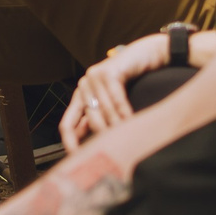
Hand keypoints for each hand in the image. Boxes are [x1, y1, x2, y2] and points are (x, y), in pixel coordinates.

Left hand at [61, 31, 172, 150]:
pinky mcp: (108, 70)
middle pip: (89, 120)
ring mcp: (93, 76)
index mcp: (81, 96)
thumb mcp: (112, 103)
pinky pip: (115, 98)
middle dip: (104, 135)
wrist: (148, 54)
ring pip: (104, 111)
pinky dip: (124, 111)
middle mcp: (83, 86)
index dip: (70, 143)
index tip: (78, 160)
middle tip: (118, 147)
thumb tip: (88, 145)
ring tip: (129, 137)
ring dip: (117, 125)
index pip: (67, 124)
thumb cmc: (132, 81)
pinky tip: (131, 120)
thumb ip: (100, 119)